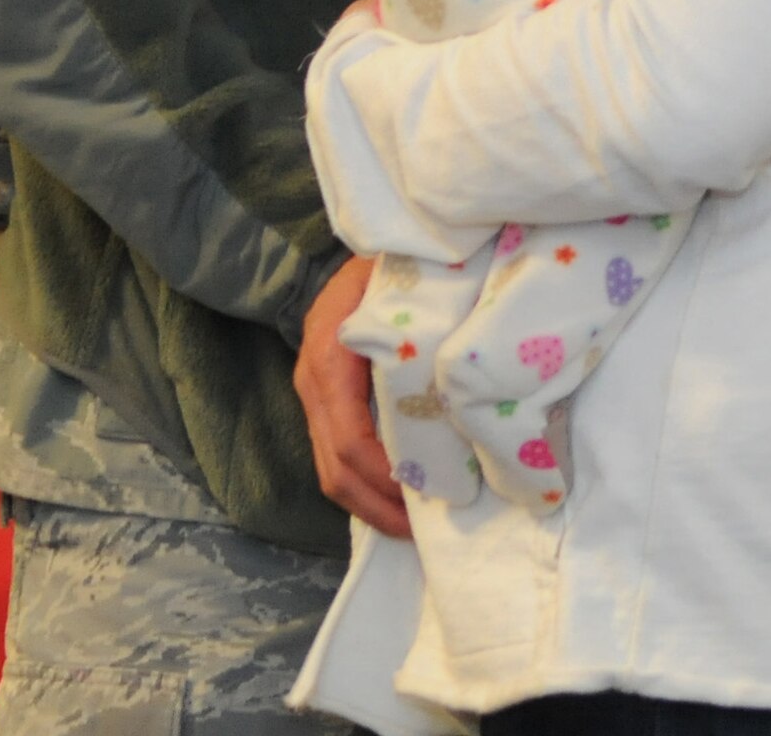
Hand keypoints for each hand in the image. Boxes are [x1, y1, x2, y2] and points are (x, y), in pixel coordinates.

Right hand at [295, 255, 410, 538]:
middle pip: (334, 467)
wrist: (369, 241)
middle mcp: (312, 379)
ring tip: (413, 523)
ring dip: (370, 504)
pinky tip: (399, 496)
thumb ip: (419, 329)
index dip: (385, 478)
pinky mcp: (324, 401)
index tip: (426, 498)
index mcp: (329, 354)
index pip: (350, 438)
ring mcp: (313, 393)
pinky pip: (336, 455)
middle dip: (377, 506)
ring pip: (329, 470)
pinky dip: (364, 485)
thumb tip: (458, 383)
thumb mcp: (405, 286)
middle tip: (422, 530)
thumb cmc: (396, 261)